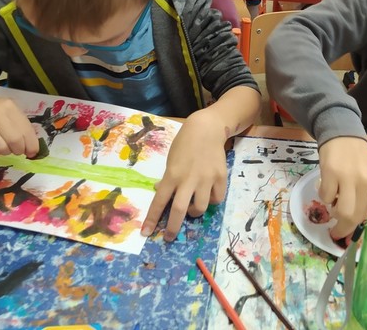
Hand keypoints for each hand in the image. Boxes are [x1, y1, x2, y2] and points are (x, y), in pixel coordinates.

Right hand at [0, 94, 38, 156]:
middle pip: (14, 140)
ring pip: (1, 148)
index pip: (25, 129)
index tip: (32, 152)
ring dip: (6, 152)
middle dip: (19, 150)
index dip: (31, 144)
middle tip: (18, 151)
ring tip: (4, 147)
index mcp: (7, 106)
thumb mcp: (6, 110)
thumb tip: (32, 147)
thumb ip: (20, 125)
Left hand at [141, 110, 227, 240]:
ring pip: (200, 208)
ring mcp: (206, 179)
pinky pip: (216, 199)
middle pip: (179, 210)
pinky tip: (207, 195)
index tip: (146, 233)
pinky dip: (211, 201)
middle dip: (173, 228)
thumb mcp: (171, 160)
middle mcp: (189, 179)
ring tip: (191, 207)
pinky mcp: (221, 178)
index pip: (159, 201)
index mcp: (172, 174)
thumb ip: (169, 179)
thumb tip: (163, 195)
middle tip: (169, 237)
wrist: (207, 129)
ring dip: (193, 212)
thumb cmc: (184, 144)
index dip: (152, 219)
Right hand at [318, 137, 366, 239]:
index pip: (366, 217)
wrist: (343, 136)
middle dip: (342, 229)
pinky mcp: (331, 173)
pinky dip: (325, 196)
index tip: (346, 232)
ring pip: (340, 211)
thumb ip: (365, 199)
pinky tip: (329, 184)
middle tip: (335, 232)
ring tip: (334, 200)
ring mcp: (349, 178)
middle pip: (353, 217)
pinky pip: (326, 197)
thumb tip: (354, 224)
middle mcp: (366, 183)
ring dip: (333, 211)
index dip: (354, 228)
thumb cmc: (357, 161)